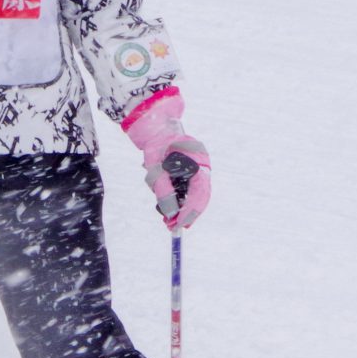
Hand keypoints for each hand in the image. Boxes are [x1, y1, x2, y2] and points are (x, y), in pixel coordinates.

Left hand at [121, 89, 211, 230]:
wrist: (157, 129)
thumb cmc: (155, 143)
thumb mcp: (154, 165)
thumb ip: (162, 187)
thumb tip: (170, 213)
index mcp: (198, 158)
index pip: (200, 191)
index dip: (190, 210)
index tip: (178, 224)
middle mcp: (203, 165)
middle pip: (202, 196)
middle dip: (188, 214)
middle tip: (172, 228)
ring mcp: (199, 169)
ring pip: (196, 196)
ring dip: (183, 210)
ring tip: (168, 222)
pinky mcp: (192, 173)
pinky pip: (190, 192)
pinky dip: (181, 202)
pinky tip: (170, 211)